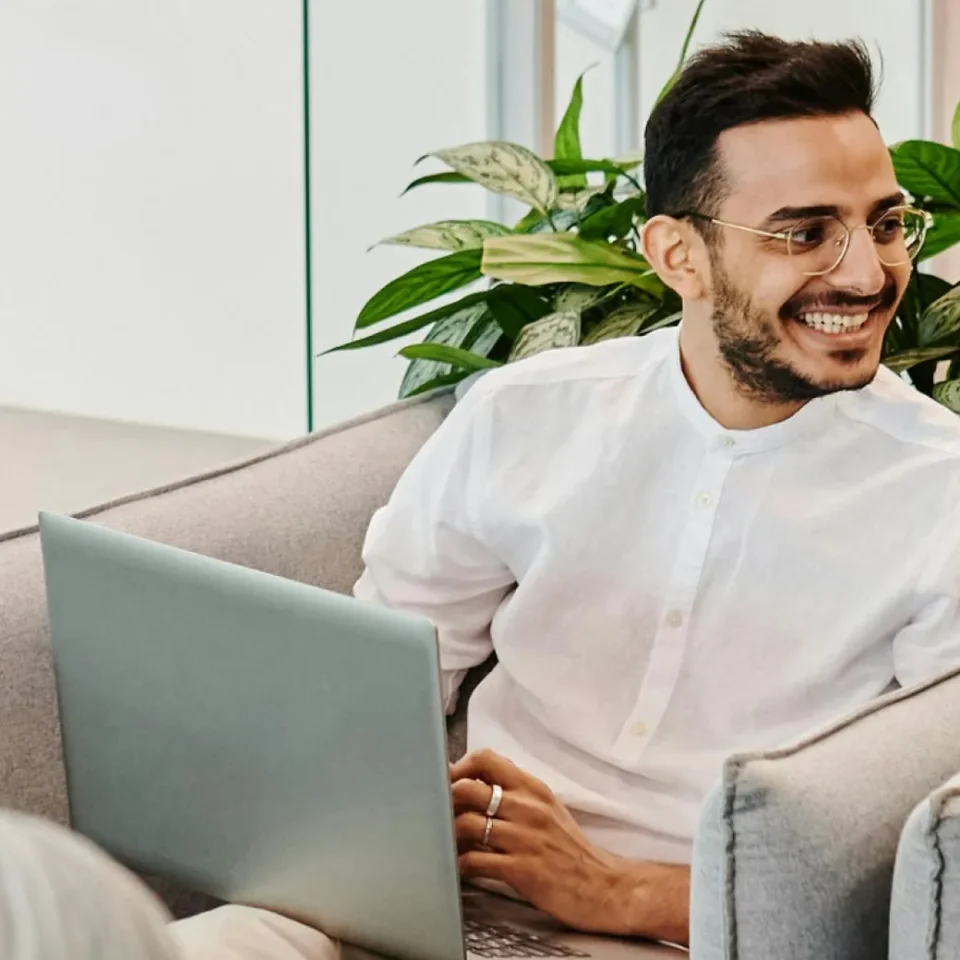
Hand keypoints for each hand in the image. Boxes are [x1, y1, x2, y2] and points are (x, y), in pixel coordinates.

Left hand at [450, 749, 688, 942]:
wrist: (604, 887)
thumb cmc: (570, 849)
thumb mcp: (547, 808)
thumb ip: (515, 793)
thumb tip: (476, 782)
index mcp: (533, 788)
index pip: (486, 759)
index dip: (458, 767)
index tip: (446, 781)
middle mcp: (527, 807)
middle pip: (467, 787)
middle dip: (444, 801)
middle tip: (436, 814)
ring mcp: (524, 837)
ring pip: (466, 823)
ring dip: (447, 835)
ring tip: (443, 843)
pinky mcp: (522, 869)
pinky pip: (476, 861)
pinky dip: (459, 864)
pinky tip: (458, 868)